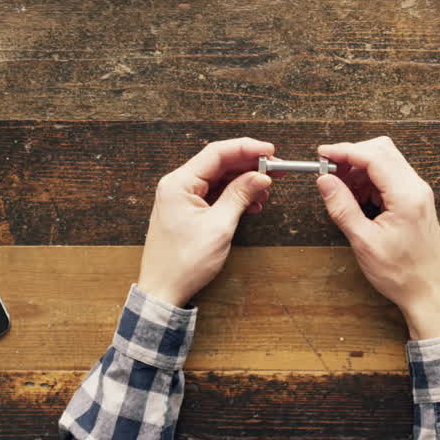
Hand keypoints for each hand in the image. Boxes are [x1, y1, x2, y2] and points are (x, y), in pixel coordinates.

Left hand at [138, 138, 274, 306]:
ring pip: (219, 178)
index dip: (246, 148)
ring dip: (244, 182)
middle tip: (276, 168)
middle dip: (249, 165)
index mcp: (179, 183)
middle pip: (219, 163)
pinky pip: (215, 194)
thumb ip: (240, 196)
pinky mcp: (188, 210)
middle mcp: (178, 185)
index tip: (270, 150)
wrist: (164, 290)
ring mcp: (182, 197)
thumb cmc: (183, 263)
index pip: (216, 153)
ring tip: (266, 191)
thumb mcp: (219, 226)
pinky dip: (235, 196)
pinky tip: (252, 203)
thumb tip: (260, 177)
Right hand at [315, 137, 439, 339]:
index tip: (322, 154)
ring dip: (359, 169)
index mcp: (407, 196)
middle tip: (328, 171)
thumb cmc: (402, 273)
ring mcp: (418, 193)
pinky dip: (369, 181)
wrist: (429, 293)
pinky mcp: (415, 201)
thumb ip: (342, 207)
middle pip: (382, 151)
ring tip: (340, 190)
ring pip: (386, 162)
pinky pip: (390, 178)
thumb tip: (325, 181)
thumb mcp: (364, 242)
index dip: (344, 150)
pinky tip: (356, 199)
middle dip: (352, 156)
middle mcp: (416, 188)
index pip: (374, 155)